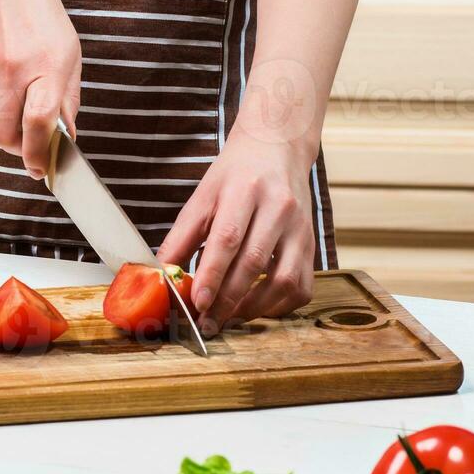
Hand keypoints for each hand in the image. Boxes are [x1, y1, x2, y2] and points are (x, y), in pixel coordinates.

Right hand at [0, 0, 80, 177]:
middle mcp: (13, 70)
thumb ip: (67, 97)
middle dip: (15, 149)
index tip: (38, 170)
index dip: (37, 154)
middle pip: (5, 134)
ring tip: (12, 102)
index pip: (39, 124)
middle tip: (24, 145)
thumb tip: (66, 136)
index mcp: (47, 67)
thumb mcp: (68, 52)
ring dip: (0, 126)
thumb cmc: (40, 13)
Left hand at [158, 126, 316, 333]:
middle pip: (253, 262)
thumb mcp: (203, 197)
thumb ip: (182, 236)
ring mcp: (301, 227)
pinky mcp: (312, 244)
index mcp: (245, 190)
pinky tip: (257, 308)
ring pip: (284, 280)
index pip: (228, 238)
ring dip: (255, 308)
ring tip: (229, 318)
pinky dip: (280, 306)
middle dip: (227, 300)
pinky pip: (302, 286)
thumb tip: (161, 274)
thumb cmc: (236, 175)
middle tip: (207, 323)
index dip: (212, 274)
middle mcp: (279, 208)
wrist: (277, 149)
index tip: (198, 303)